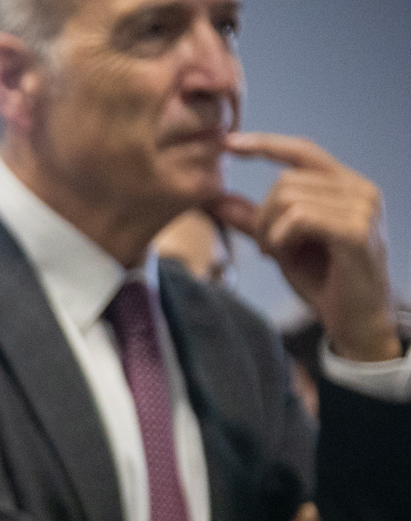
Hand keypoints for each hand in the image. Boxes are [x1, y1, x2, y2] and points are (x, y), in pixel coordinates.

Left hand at [214, 134, 398, 362]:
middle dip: (260, 217)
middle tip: (266, 247)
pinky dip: (281, 238)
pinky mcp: (357, 230)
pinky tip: (286, 255)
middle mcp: (359, 188)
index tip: (227, 143)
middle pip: (284, 181)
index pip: (301, 150)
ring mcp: (362, 206)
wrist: (354, 320)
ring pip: (288, 198)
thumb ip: (251, 220)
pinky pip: (299, 218)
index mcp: (344, 185)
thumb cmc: (322, 281)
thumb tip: (214, 198)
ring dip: (270, 231)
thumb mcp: (280, 244)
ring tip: (279, 254)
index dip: (264, 143)